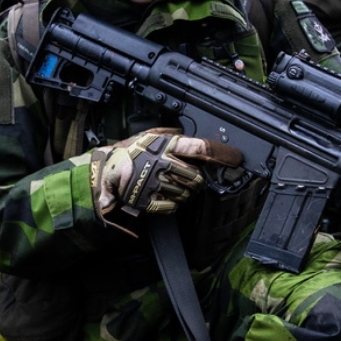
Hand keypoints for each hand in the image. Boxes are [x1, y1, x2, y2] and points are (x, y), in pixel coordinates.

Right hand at [91, 128, 241, 218]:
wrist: (103, 171)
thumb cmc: (129, 152)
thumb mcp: (149, 135)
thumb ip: (171, 134)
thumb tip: (190, 136)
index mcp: (165, 144)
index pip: (200, 148)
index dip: (222, 154)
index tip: (236, 159)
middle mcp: (162, 163)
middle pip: (197, 178)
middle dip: (198, 182)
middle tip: (190, 180)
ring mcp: (155, 183)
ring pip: (186, 194)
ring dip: (184, 193)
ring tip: (170, 185)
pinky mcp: (148, 200)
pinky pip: (173, 206)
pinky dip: (172, 204)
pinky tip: (163, 196)